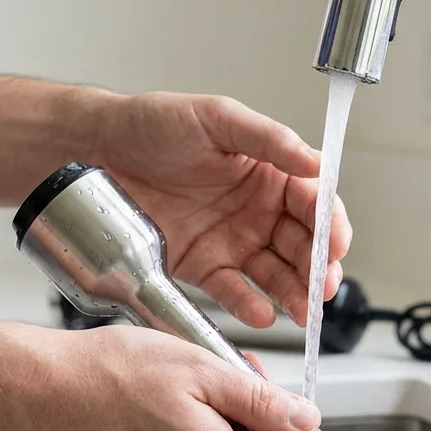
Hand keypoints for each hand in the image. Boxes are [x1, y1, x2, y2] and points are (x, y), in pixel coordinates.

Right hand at [18, 324, 318, 430]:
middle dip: (253, 430)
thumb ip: (262, 403)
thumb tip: (306, 423)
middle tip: (230, 379)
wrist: (38, 391)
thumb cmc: (110, 375)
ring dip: (218, 429)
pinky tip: (163, 403)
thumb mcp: (202, 370)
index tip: (285, 422)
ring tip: (190, 385)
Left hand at [95, 93, 351, 328]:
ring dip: (294, 295)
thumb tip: (317, 162)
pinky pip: (233, 291)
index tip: (335, 246)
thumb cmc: (154, 124)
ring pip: (276, 275)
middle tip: (323, 287)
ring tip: (302, 310)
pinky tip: (262, 313)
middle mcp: (257, 211)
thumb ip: (269, 139)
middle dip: (319, 270)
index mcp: (270, 174)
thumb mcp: (217, 118)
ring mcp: (232, 241)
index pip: (315, 204)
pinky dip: (249, 306)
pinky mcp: (203, 266)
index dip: (331, 227)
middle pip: (303, 247)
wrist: (96, 150)